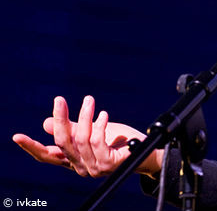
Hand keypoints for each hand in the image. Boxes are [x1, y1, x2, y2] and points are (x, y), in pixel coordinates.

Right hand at [12, 96, 162, 177]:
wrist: (148, 152)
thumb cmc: (120, 141)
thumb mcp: (92, 131)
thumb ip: (71, 129)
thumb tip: (46, 123)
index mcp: (73, 160)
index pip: (47, 156)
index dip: (31, 147)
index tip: (16, 136)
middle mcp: (80, 167)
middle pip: (62, 143)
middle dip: (59, 119)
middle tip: (59, 100)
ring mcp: (94, 168)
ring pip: (81, 139)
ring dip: (84, 116)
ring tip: (89, 101)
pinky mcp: (108, 164)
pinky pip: (98, 141)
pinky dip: (99, 124)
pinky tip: (103, 114)